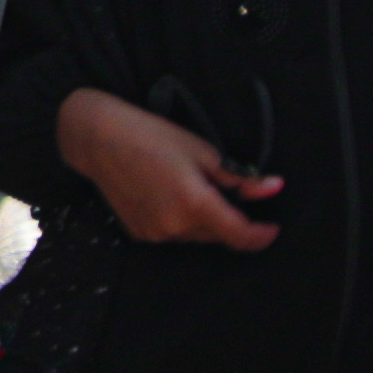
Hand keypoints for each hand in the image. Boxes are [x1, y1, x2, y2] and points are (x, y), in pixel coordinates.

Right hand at [62, 84, 282, 253]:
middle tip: (224, 190)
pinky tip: (170, 196)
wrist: (99, 140)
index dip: (261, 236)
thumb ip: (239, 177)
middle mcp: (175, 226)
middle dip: (230, 221)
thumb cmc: (151, 136)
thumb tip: (273, 188)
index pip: (240, 236)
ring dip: (204, 221)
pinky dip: (181, 222)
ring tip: (190, 187)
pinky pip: (174, 235)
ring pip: (196, 236)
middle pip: (218, 236)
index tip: (271, 228)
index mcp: (195, 203)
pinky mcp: (140, 234)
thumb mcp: (202, 151)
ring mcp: (156, 233)